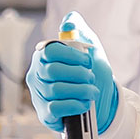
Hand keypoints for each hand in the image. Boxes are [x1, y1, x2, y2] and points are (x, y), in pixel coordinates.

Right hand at [27, 14, 118, 133]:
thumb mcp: (89, 46)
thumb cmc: (91, 71)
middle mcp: (37, 74)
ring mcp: (39, 94)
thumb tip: (68, 23)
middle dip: (78, 75)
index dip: (72, 56)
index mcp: (44, 55)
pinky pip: (55, 108)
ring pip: (56, 90)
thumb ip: (78, 28)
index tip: (88, 61)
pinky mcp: (45, 114)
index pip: (50, 51)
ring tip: (92, 91)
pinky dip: (74, 105)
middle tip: (91, 78)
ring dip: (80, 90)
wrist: (102, 101)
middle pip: (53, 71)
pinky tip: (84, 104)